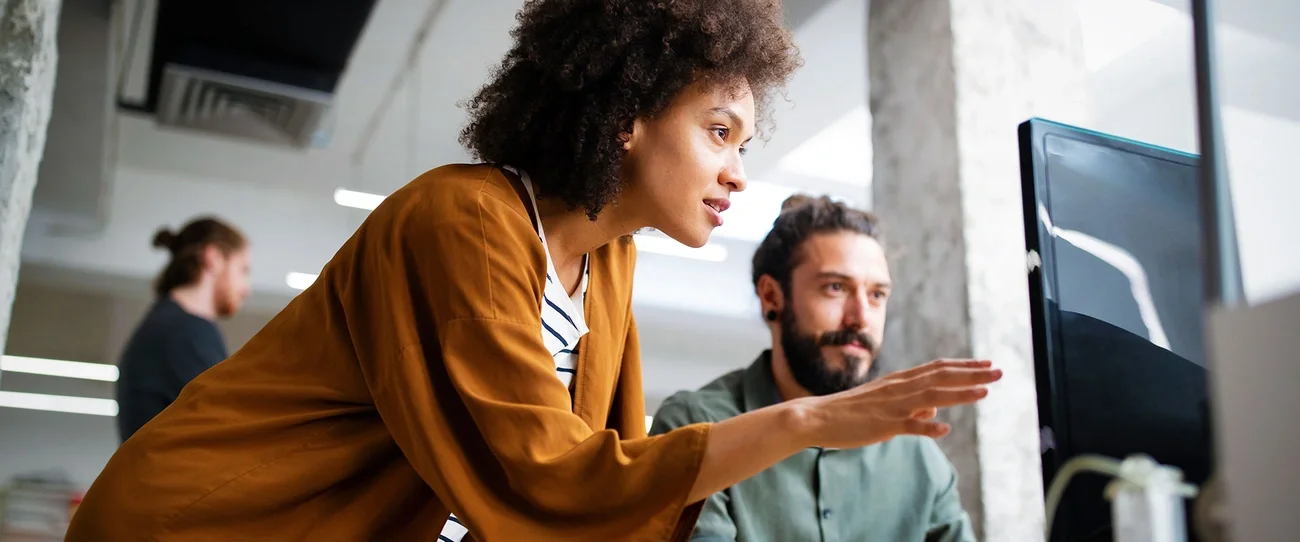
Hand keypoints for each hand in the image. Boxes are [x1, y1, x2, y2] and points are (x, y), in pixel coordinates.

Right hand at [798, 359, 1001, 448]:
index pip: (937, 368)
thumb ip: (912, 404)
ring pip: (931, 396)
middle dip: (971, 374)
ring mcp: (892, 406)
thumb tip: (936, 408)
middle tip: (998, 372)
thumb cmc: (851, 411)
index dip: (963, 365)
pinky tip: (945, 427)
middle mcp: (899, 388)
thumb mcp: (885, 404)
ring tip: (985, 393)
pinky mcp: (882, 425)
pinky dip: (927, 425)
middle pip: (941, 377)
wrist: (817, 417)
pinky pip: (908, 425)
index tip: (986, 363)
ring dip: (960, 394)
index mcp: (899, 381)